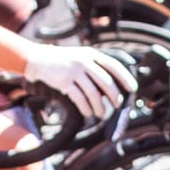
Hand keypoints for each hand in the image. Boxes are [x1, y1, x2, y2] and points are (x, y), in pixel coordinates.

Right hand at [20, 44, 137, 117]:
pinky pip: (79, 98)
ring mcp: (74, 71)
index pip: (114, 66)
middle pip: (106, 82)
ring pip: (93, 93)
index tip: (132, 89)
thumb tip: (111, 88)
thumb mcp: (80, 57)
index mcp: (91, 54)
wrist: (37, 58)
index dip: (125, 78)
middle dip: (114, 96)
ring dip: (99, 107)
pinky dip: (85, 108)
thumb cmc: (62, 61)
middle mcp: (84, 61)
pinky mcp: (64, 81)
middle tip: (117, 106)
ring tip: (100, 114)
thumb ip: (95, 68)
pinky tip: (87, 113)